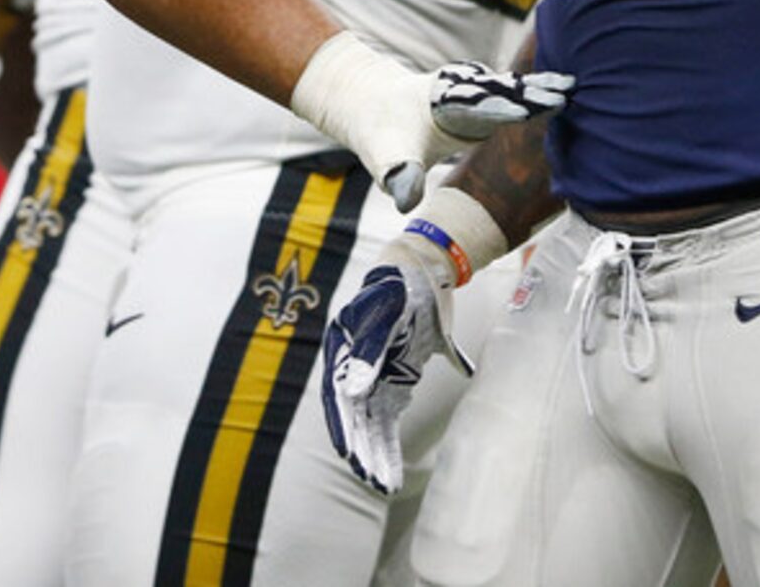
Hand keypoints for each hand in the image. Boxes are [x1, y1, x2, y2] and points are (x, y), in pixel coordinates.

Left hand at [290, 32, 571, 211]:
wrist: (372, 103)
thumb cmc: (381, 136)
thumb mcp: (385, 159)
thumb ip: (400, 177)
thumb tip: (404, 202)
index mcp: (440, 103)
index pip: (478, 106)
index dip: (505, 107)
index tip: (531, 108)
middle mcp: (457, 89)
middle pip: (499, 90)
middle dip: (529, 93)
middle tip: (566, 93)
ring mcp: (468, 88)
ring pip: (507, 86)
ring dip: (536, 88)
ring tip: (571, 86)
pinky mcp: (477, 93)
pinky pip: (508, 89)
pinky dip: (531, 89)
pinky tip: (562, 88)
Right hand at [321, 232, 466, 494]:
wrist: (421, 273)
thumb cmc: (398, 288)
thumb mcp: (386, 312)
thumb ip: (368, 350)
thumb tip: (352, 391)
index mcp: (341, 348)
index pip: (338, 395)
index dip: (342, 426)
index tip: (348, 454)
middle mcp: (352, 368)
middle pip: (355, 417)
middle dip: (363, 450)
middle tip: (372, 481)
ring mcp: (373, 378)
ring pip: (371, 425)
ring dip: (377, 455)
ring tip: (385, 486)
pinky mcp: (393, 384)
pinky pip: (388, 422)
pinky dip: (390, 446)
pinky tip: (394, 472)